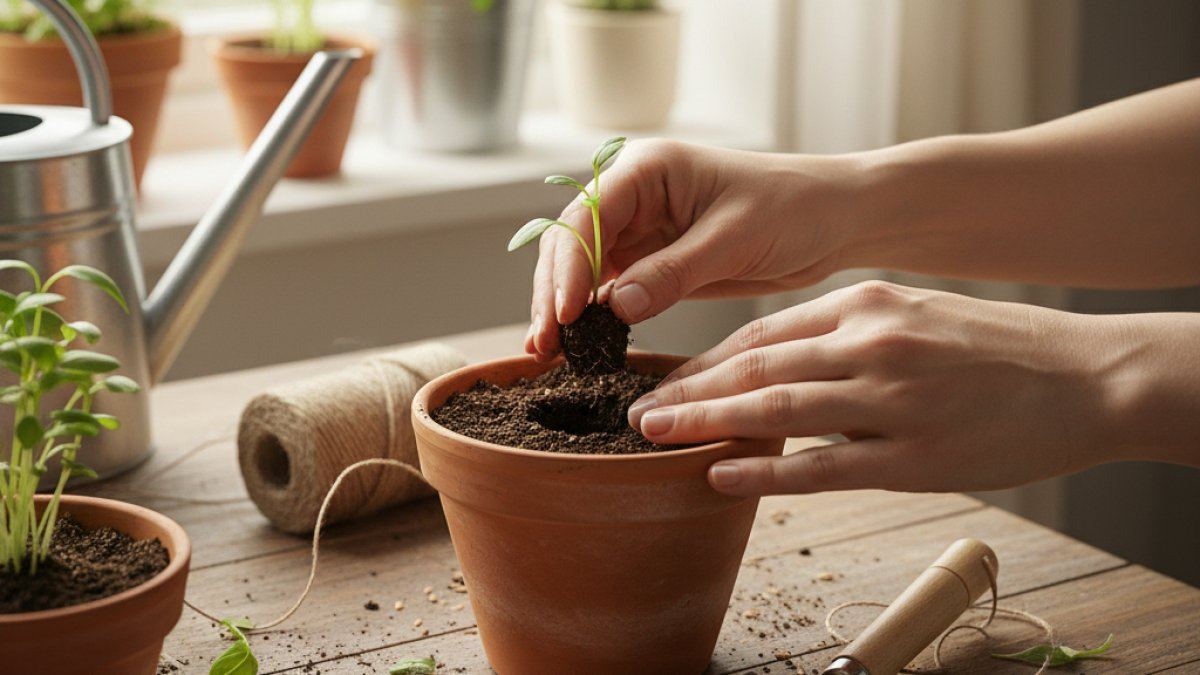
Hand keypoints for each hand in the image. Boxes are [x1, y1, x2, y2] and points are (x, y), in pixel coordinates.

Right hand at [525, 139, 866, 359]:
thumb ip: (674, 271)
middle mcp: (632, 196)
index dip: (569, 265)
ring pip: (580, 270)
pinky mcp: (650, 263)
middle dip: (553, 292)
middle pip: (570, 244)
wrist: (832, 220)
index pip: (587, 216)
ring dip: (563, 309)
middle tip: (544, 344)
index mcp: (647, 170)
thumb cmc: (792, 208)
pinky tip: (579, 348)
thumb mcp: (735, 238)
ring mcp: (638, 230)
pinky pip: (608, 290)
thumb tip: (616, 306)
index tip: (565, 311)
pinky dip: (591, 319)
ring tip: (547, 353)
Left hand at [627, 281, 1156, 494]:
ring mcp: (892, 401)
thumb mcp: (913, 312)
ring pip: (777, 412)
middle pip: (755, 369)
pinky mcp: (914, 458)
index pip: (762, 334)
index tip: (665, 378)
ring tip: (657, 438)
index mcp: (868, 302)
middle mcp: (872, 343)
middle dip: (689, 392)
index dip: (705, 361)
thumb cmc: (995, 347)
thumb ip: (845, 329)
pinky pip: (822, 468)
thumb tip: (774, 359)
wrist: (1086, 377)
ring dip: (708, 425)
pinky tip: (720, 476)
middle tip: (637, 412)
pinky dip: (765, 473)